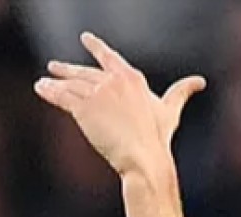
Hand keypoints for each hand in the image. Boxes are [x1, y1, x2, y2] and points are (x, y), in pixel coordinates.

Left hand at [34, 32, 204, 179]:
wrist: (143, 154)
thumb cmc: (158, 136)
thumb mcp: (171, 109)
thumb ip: (181, 92)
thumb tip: (200, 82)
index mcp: (132, 78)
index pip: (110, 58)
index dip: (96, 47)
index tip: (85, 38)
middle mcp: (113, 81)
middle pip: (84, 72)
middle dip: (67, 69)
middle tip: (53, 66)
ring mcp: (98, 94)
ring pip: (70, 85)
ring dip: (54, 82)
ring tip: (42, 82)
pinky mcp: (84, 109)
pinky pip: (63, 97)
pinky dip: (50, 92)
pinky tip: (41, 88)